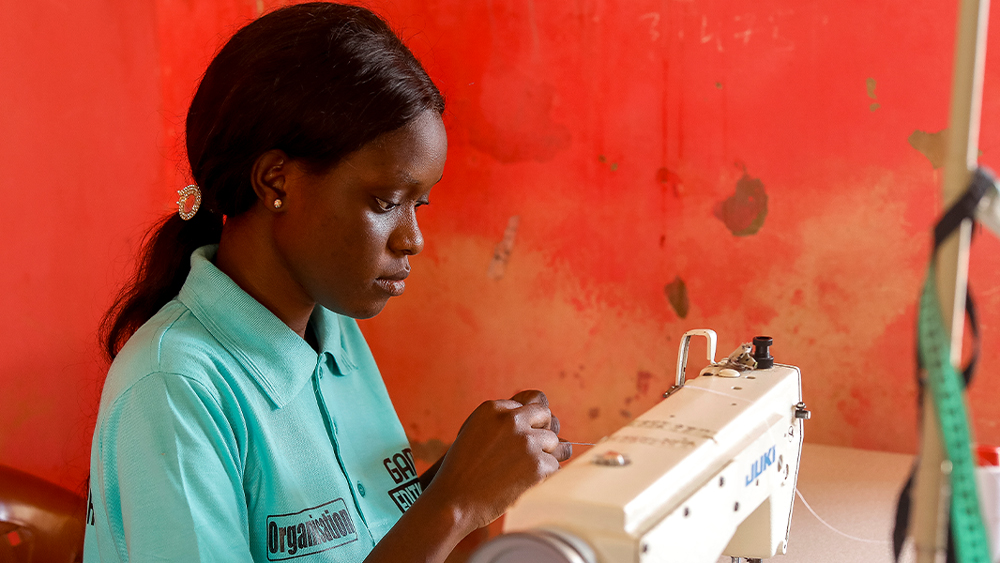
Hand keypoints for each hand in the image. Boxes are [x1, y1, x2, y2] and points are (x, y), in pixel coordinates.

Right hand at [422, 390, 570, 531]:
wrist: (453, 502)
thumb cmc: (462, 472)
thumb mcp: (474, 433)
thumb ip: (502, 423)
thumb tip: (544, 425)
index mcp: (493, 408)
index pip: (530, 402)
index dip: (529, 422)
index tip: (520, 438)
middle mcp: (512, 420)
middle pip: (546, 415)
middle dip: (542, 432)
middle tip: (530, 453)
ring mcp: (526, 441)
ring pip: (555, 441)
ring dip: (546, 456)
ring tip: (526, 471)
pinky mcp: (536, 465)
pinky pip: (555, 465)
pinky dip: (545, 477)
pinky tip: (526, 484)